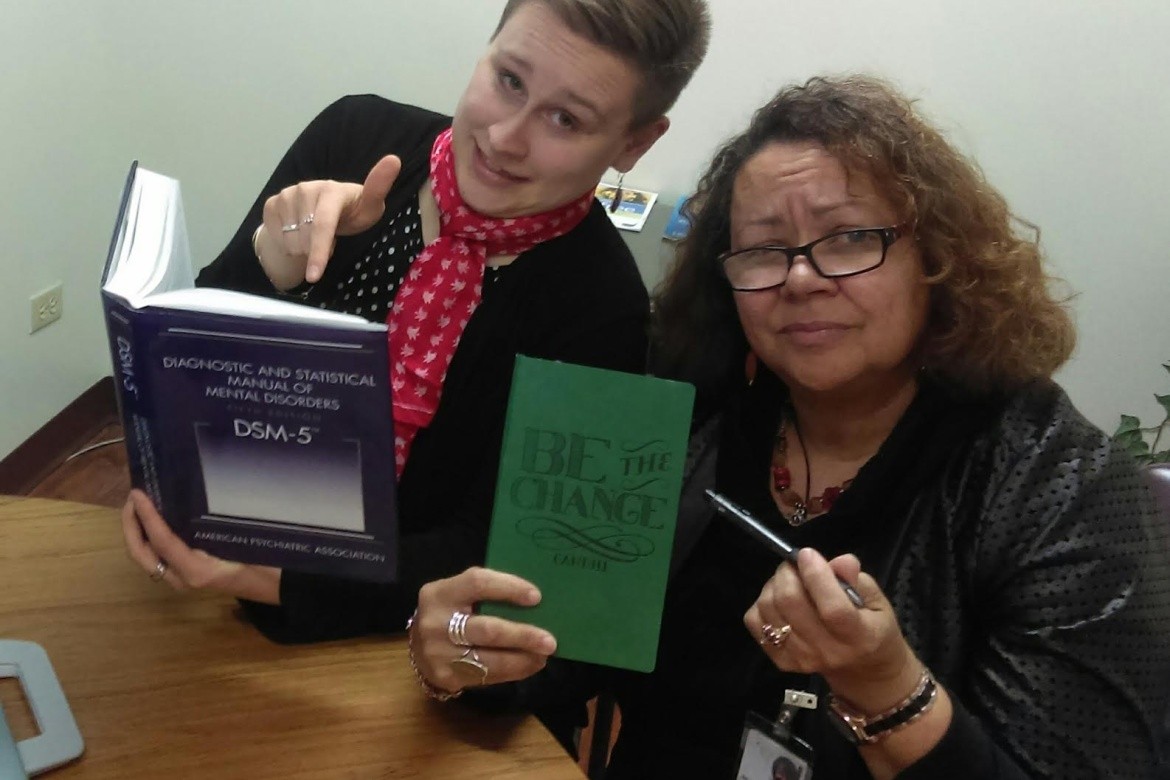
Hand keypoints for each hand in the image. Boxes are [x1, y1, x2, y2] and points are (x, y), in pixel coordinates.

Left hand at [121, 489, 280, 603]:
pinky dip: (148, 535)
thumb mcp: (245, 542)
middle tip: (133, 497)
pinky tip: (154, 518)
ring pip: (145, 555)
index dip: (147, 516)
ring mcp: (181, 579)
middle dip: (130, 524)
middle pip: (141, 552)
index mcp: (197, 571)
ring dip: (136, 530)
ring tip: (139, 504)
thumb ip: (217, 529)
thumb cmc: (266, 563)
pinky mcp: (185, 574)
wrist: (275, 588)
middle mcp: (182, 578)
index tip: (139, 493)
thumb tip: (189, 500)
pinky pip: (157, 554)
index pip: (162, 541)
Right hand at [256, 154, 401, 288]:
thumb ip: (378, 188)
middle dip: (317, 251)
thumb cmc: (353, 211)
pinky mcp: (272, 203)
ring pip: (290, 242)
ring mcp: (286, 195)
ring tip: (315, 236)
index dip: (318, 252)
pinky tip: (300, 233)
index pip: (322, 225)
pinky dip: (288, 244)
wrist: (327, 208)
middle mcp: (305, 188)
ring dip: (304, 249)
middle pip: (305, 240)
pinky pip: (276, 237)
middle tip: (331, 239)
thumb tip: (394, 159)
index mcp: (330, 189)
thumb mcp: (370, 206)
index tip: (315, 276)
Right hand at [412, 567, 557, 695]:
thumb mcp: (459, 595)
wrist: (418, 646)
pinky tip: (530, 665)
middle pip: (487, 629)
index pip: (478, 583)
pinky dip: (513, 670)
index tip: (537, 597)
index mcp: (440, 593)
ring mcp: (438, 653)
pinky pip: (486, 676)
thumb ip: (487, 593)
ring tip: (544, 655)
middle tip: (550, 640)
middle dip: (523, 635)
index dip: (508, 588)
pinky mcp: (446, 676)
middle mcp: (435, 622)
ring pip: (489, 659)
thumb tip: (536, 602)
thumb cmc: (450, 612)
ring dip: (522, 658)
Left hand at [744, 548, 921, 713]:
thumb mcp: (876, 601)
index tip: (808, 554)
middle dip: (788, 573)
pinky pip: (755, 621)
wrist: (861, 669)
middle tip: (796, 565)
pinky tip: (779, 602)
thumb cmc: (872, 627)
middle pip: (791, 604)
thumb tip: (840, 561)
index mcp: (859, 637)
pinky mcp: (781, 660)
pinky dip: (762, 603)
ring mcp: (801, 659)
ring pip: (769, 608)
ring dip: (774, 585)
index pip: (833, 608)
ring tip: (789, 581)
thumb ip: (856, 579)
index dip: (816, 576)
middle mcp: (828, 652)